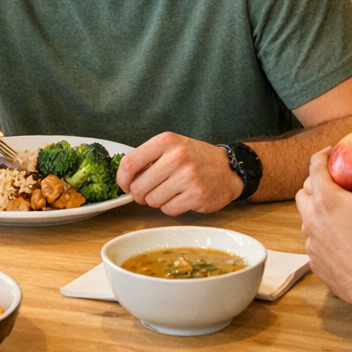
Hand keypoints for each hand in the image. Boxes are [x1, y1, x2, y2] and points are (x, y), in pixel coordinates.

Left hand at [117, 133, 242, 214]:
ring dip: (157, 201)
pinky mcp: (197, 195)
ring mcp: (188, 176)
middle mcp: (177, 157)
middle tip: (150, 192)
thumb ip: (148, 158)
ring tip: (170, 192)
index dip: (122, 179)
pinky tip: (181, 198)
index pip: (129, 163)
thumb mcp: (172, 147)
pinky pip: (169, 210)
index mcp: (166, 141)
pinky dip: (171, 208)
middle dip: (140, 194)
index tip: (125, 186)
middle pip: (138, 187)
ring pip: (152, 201)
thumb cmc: (195, 159)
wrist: (229, 169)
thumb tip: (124, 179)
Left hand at [296, 144, 351, 307]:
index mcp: (327, 200)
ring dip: (316, 211)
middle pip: (303, 193)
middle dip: (314, 183)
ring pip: (306, 219)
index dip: (322, 155)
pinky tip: (340, 238)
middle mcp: (313, 220)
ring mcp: (312, 244)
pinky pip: (313, 243)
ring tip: (337, 210)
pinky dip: (322, 235)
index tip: (332, 152)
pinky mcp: (316, 264)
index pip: (315, 167)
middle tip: (334, 182)